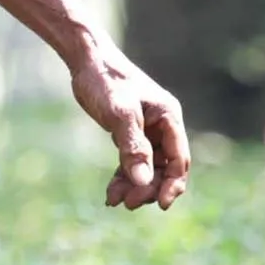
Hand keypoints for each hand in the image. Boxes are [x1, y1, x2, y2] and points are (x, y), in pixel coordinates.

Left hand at [67, 44, 189, 210]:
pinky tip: (111, 194)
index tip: (162, 204)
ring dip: (134, 186)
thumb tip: (145, 181)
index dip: (172, 184)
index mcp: (168, 118)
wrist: (86, 59)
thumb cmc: (105, 81)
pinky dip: (123, 177)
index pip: (178, 159)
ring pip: (147, 167)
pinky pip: (132, 161)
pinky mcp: (129, 132)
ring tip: (115, 201)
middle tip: (128, 204)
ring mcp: (147, 129)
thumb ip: (133, 147)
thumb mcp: (120, 114)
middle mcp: (162, 125)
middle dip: (149, 188)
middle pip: (164, 167)